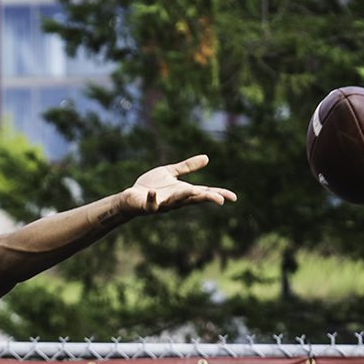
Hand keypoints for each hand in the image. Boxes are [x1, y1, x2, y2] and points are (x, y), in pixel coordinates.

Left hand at [113, 155, 236, 217]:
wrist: (131, 197)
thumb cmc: (151, 185)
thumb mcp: (171, 173)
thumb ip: (187, 167)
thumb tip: (207, 158)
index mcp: (182, 191)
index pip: (204, 193)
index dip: (218, 194)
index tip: (233, 197)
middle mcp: (175, 200)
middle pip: (193, 199)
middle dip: (206, 198)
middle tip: (220, 200)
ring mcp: (162, 204)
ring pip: (175, 202)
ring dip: (183, 197)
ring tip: (192, 191)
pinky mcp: (147, 206)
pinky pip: (151, 204)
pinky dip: (152, 199)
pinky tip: (152, 193)